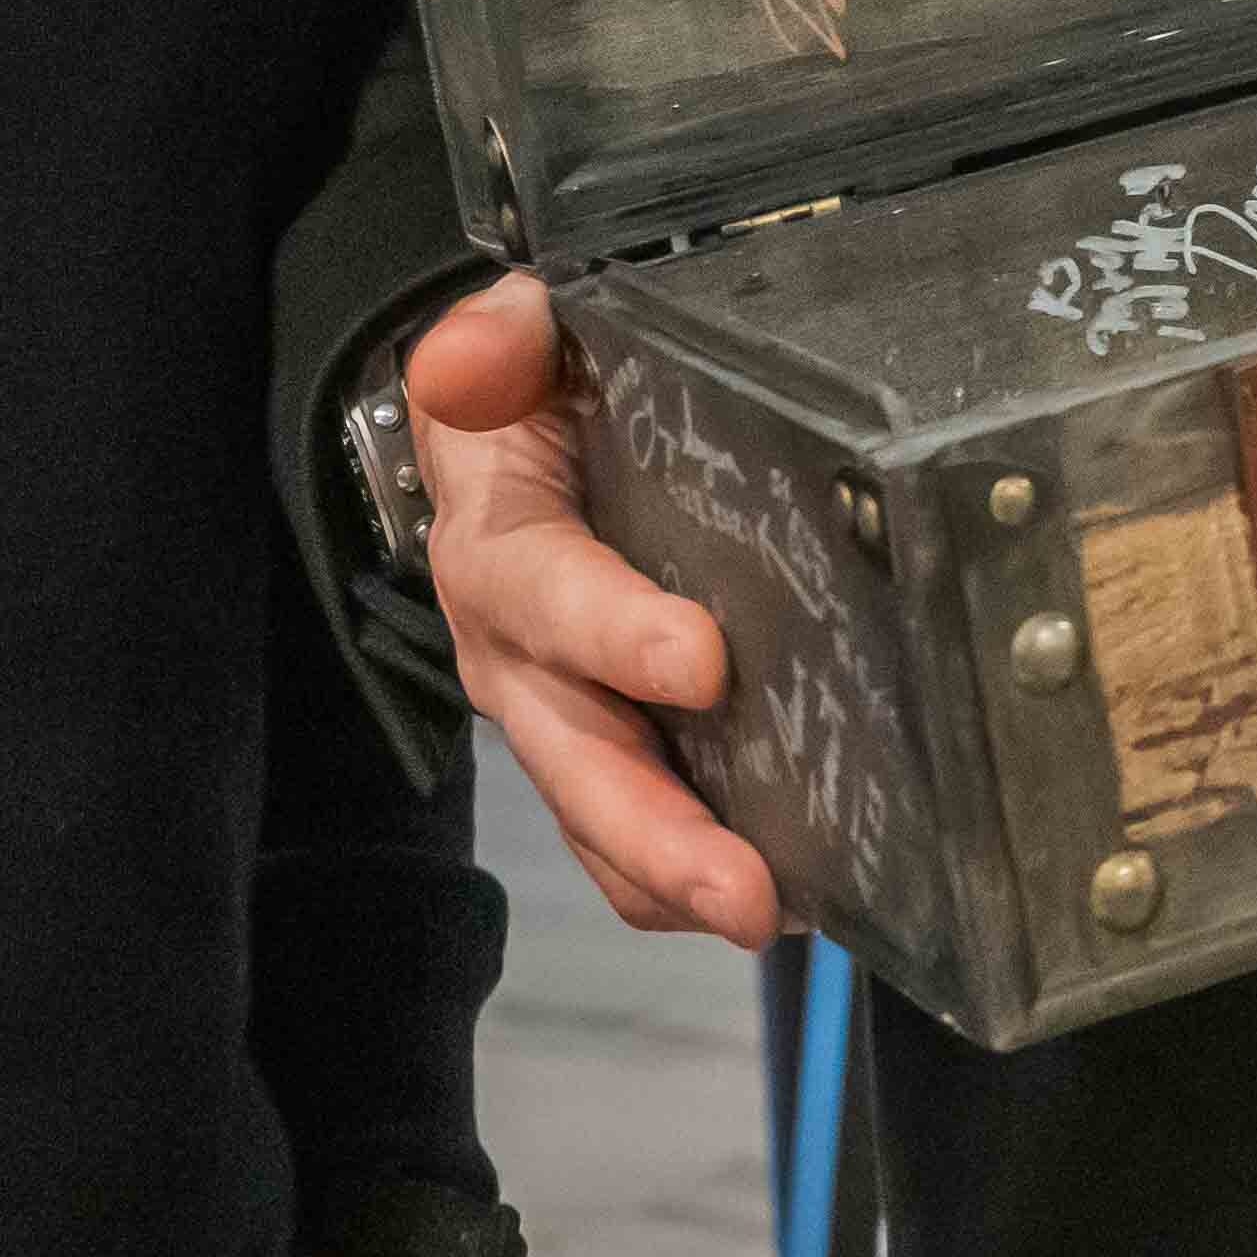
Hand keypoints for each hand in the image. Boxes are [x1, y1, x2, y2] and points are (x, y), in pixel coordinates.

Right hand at [406, 278, 776, 937]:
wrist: (515, 431)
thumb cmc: (536, 389)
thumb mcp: (518, 339)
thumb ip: (499, 337)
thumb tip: (464, 358)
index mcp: (498, 548)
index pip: (542, 593)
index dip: (613, 632)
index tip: (702, 663)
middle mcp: (518, 655)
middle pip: (573, 755)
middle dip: (654, 831)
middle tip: (740, 891)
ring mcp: (563, 715)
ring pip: (602, 819)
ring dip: (675, 879)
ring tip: (763, 919)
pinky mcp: (615, 745)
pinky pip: (634, 839)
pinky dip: (688, 881)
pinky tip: (792, 898)